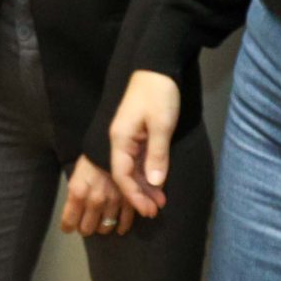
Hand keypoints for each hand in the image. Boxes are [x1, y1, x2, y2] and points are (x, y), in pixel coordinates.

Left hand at [60, 156, 135, 236]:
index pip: (69, 222)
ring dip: (102, 227)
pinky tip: (118, 228)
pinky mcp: (128, 200)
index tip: (69, 227)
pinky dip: (121, 227)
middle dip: (84, 228)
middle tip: (85, 224)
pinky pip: (124, 222)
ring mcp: (112, 202)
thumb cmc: (91, 162)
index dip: (67, 226)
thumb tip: (73, 214)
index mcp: (78, 193)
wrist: (113, 149)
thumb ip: (74, 196)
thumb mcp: (76, 177)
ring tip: (100, 223)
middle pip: (87, 229)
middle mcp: (94, 201)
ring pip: (105, 228)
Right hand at [108, 70, 180, 216]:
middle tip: (155, 212)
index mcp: (119, 139)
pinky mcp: (136, 136)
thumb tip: (154, 184)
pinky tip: (157, 186)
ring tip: (159, 203)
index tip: (147, 210)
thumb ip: (157, 155)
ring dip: (144, 187)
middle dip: (139, 195)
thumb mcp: (161, 125)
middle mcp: (119, 142)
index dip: (133, 194)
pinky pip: (138, 161)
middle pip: (124, 175)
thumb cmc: (159, 94)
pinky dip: (147, 174)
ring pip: (131, 170)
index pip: (121, 174)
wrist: (157, 67)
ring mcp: (127, 139)